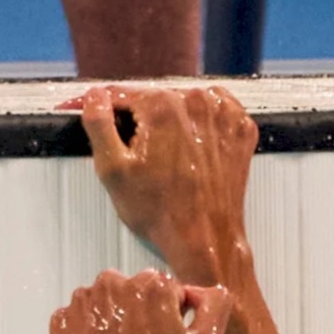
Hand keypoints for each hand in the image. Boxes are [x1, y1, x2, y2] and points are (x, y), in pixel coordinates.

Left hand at [50, 269, 232, 333]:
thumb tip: (203, 290)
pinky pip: (77, 319)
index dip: (168, 319)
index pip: (164, 290)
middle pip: (131, 292)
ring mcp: (83, 302)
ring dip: (111, 323)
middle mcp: (114, 284)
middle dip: (138, 315)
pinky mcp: (60, 322)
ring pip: (103, 303)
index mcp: (152, 285)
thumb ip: (215, 305)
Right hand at [60, 86, 258, 283]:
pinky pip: (213, 113)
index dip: (102, 104)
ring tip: (164, 156)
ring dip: (170, 120)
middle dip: (139, 118)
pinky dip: (200, 125)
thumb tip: (95, 97)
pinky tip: (190, 149)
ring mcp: (224, 114)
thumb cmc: (161, 213)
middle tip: (135, 152)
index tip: (93, 108)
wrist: (204, 239)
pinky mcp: (240, 129)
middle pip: (154, 98)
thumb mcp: (113, 170)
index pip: (122, 94)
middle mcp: (197, 102)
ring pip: (183, 104)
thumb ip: (98, 124)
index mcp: (162, 106)